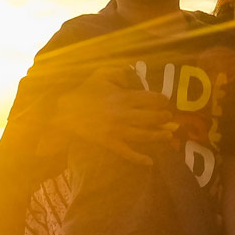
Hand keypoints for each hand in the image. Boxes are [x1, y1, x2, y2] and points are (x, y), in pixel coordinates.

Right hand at [54, 66, 173, 164]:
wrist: (65, 112)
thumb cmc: (84, 92)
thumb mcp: (101, 75)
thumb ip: (119, 72)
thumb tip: (133, 75)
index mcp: (124, 97)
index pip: (151, 99)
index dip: (162, 100)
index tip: (165, 101)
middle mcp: (124, 115)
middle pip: (152, 118)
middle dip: (164, 118)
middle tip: (169, 118)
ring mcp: (118, 131)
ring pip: (145, 136)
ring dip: (160, 136)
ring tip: (169, 135)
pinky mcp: (110, 143)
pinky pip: (128, 153)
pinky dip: (140, 159)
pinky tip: (150, 162)